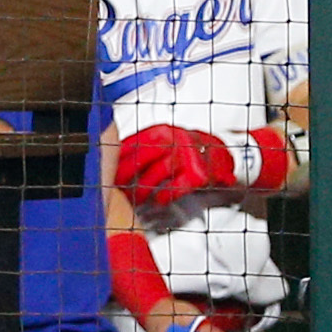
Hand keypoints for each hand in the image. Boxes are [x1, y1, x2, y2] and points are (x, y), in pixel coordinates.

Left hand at [115, 124, 237, 205]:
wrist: (223, 157)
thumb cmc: (189, 151)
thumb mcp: (165, 142)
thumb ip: (143, 148)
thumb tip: (114, 159)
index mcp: (162, 131)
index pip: (133, 143)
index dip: (117, 159)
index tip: (108, 170)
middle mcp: (174, 140)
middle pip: (142, 158)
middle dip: (126, 175)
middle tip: (117, 186)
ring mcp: (187, 156)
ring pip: (157, 173)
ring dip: (143, 189)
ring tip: (136, 196)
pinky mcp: (198, 173)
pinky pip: (175, 187)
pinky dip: (164, 195)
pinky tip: (158, 200)